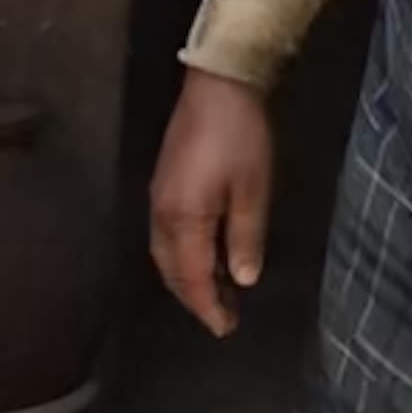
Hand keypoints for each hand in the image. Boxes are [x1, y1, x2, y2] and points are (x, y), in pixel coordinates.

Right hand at [149, 70, 276, 339]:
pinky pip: (168, 235)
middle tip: (223, 314)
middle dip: (195, 296)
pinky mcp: (164, 183)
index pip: (192, 278)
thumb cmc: (240, 136)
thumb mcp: (253, 188)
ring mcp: (158, 198)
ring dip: (188, 276)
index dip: (208, 306)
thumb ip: (245, 236)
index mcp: (182, 220)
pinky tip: (206, 253)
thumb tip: (242, 280)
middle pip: (173, 270)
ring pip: (167, 254)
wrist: (217, 84)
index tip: (225, 328)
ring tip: (217, 290)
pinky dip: (184, 254)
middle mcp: (161, 215)